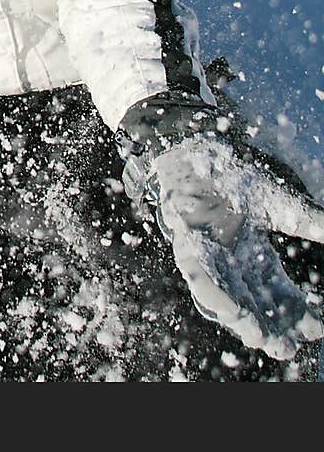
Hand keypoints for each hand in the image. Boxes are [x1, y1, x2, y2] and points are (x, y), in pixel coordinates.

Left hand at [149, 136, 323, 359]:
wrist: (200, 149)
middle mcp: (232, 262)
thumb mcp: (281, 203)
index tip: (316, 328)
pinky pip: (200, 277)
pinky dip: (216, 296)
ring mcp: (209, 256)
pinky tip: (232, 312)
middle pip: (255, 305)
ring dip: (245, 323)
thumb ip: (311, 222)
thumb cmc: (236, 175)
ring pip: (227, 300)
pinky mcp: (187, 246)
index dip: (298, 312)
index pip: (280, 293)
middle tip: (288, 348)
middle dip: (273, 329)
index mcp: (256, 254)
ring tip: (264, 340)